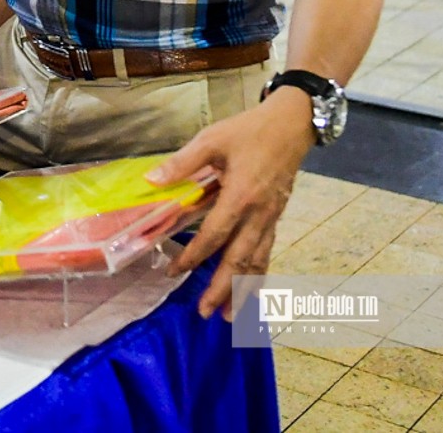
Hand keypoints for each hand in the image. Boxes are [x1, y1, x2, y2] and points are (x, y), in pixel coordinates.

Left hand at [150, 89, 316, 319]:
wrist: (291, 126)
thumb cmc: (249, 131)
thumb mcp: (211, 140)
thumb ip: (182, 163)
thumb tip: (151, 181)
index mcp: (240, 196)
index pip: (214, 235)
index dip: (193, 256)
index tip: (173, 272)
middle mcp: (258, 215)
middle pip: (240, 260)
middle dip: (222, 289)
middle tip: (206, 313)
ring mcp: (270, 219)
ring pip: (257, 263)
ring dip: (243, 292)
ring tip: (230, 316)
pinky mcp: (276, 219)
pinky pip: (267, 253)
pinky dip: (259, 276)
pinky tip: (252, 291)